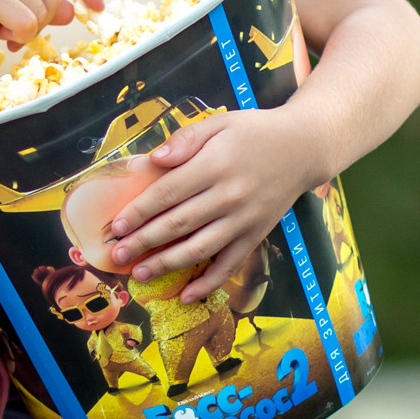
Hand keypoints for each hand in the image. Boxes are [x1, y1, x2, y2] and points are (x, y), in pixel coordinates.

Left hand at [104, 109, 320, 300]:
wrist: (303, 147)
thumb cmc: (254, 132)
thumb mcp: (219, 123)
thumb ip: (185, 139)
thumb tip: (154, 159)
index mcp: (215, 165)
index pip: (167, 193)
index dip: (138, 212)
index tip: (116, 226)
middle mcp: (229, 196)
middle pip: (177, 224)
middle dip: (143, 243)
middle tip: (117, 256)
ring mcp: (244, 220)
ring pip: (199, 249)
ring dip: (166, 265)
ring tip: (140, 274)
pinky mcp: (256, 235)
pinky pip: (230, 265)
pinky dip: (209, 283)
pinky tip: (187, 295)